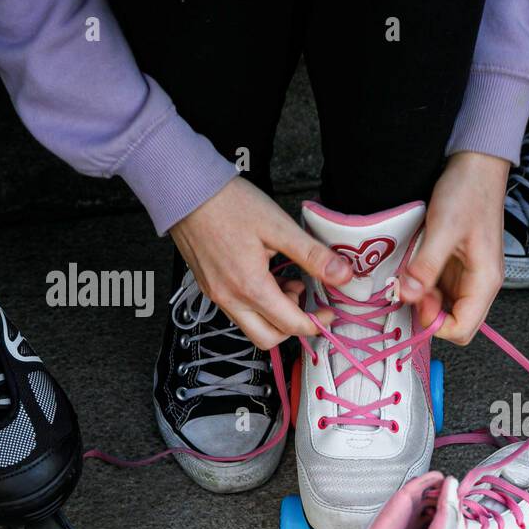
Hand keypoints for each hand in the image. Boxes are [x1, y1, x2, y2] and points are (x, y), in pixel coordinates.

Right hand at [168, 177, 353, 349]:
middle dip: (293, 328)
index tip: (329, 311)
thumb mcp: (279, 227)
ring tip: (287, 282)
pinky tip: (267, 277)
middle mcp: (230, 299)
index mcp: (250, 287)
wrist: (185, 189)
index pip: (291, 325)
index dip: (317, 323)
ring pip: (252, 327)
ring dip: (275, 316)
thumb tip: (343, 276)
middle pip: (268, 338)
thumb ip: (313, 256)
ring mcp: (217, 295)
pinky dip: (258, 304)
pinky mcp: (209, 287)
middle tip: (307, 302)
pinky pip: (238, 311)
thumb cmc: (228, 204)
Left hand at [400, 151, 510, 344]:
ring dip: (425, 300)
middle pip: (456, 323)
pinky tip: (414, 268)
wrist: (477, 164)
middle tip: (411, 288)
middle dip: (430, 314)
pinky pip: (441, 290)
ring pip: (446, 308)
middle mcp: (481, 284)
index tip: (415, 302)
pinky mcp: (458, 267)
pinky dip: (425, 287)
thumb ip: (426, 266)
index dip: (435, 325)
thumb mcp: (443, 228)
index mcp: (485, 281)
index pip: (463, 329)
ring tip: (411, 275)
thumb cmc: (468, 191)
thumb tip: (407, 296)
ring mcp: (470, 276)